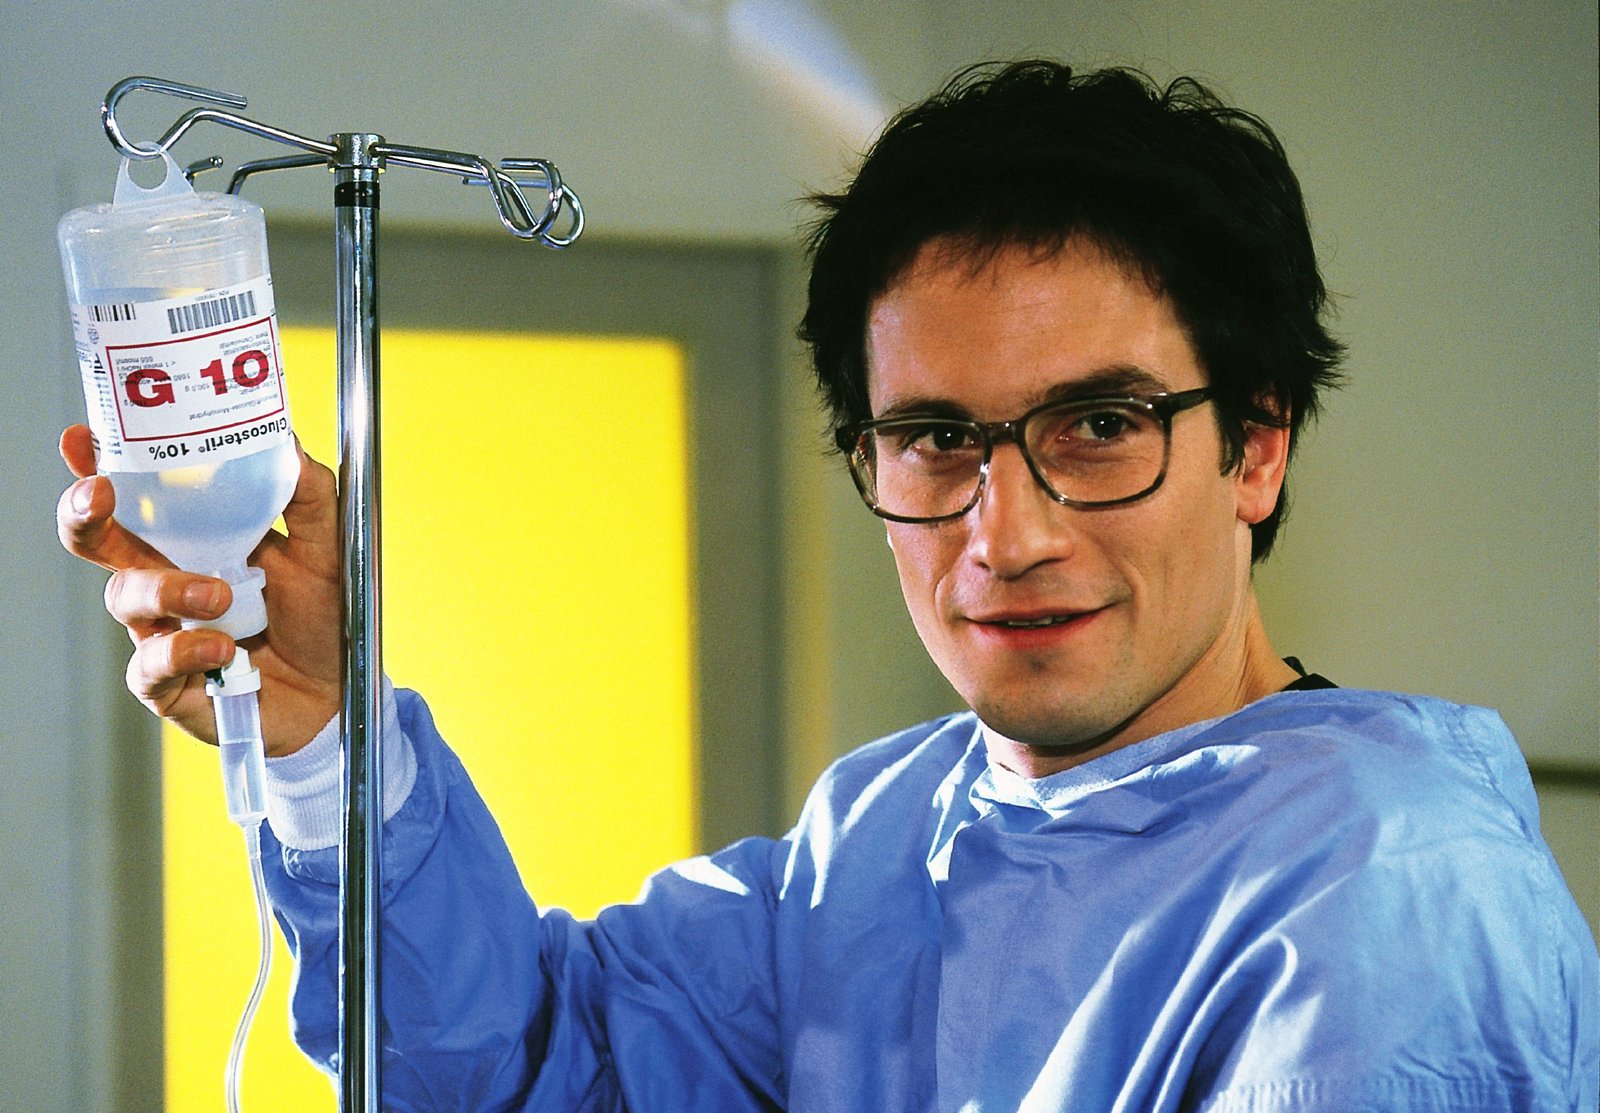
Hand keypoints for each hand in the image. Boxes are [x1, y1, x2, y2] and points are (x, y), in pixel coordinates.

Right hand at [57, 424, 342, 755]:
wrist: (338, 692)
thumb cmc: (321, 616)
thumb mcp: (327, 547)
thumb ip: (309, 494)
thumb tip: (285, 440)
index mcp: (194, 539)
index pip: (135, 496)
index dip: (98, 467)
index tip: (83, 439)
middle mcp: (166, 580)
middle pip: (97, 541)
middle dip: (84, 515)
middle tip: (100, 495)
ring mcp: (163, 631)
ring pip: (125, 598)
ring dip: (166, 589)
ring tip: (219, 598)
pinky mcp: (170, 684)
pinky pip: (149, 665)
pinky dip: (184, 653)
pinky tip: (224, 651)